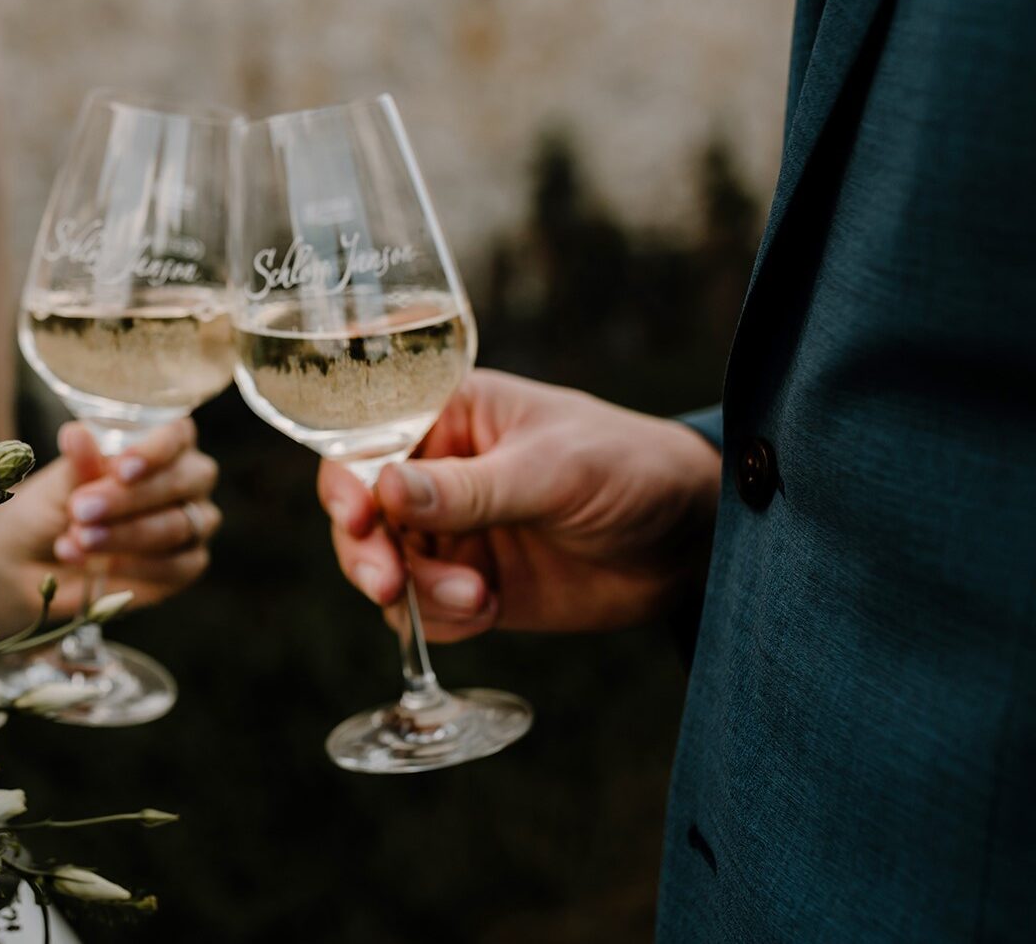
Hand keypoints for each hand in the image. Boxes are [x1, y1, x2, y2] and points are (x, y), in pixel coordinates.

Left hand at [0, 419, 218, 628]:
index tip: (121, 470)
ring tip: (79, 539)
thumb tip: (77, 434)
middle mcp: (188, 478)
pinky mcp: (188, 563)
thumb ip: (77, 466)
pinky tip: (100, 567)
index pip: (177, 434)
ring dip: (128, 534)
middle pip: (185, 480)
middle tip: (81, 510)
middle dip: (131, 498)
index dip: (154, 451)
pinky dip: (137, 568)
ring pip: (180, 525)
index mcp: (164, 440)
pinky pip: (179, 566)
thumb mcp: (58, 486)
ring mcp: (193, 522)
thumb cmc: (51, 507)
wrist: (33, 562)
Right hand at [318, 370, 719, 642]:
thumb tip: (385, 489)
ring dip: (418, 594)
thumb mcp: (552, 471)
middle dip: (368, 553)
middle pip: (361, 514)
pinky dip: (442, 621)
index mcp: (447, 416)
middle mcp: (435, 473)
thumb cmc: (628, 468)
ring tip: (480, 598)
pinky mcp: (470, 585)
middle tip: (389, 586)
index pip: (367, 440)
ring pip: (387, 569)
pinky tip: (488, 611)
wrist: (688, 541)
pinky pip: (424, 611)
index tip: (358, 518)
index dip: (346, 480)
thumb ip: (470, 488)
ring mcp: (450, 533)